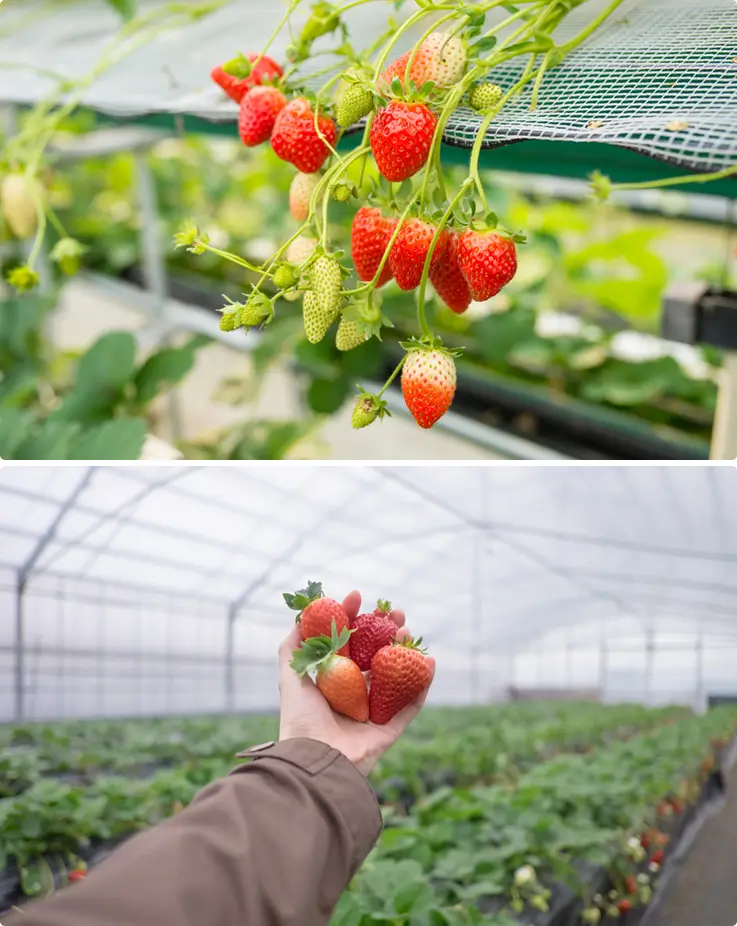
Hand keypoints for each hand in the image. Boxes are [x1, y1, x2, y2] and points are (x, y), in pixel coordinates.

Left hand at [278, 590, 434, 775]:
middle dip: (385, 630)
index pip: (347, 643)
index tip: (358, 596)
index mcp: (332, 682)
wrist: (316, 759)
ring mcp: (373, 711)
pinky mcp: (390, 730)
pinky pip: (411, 705)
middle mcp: (354, 695)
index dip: (353, 618)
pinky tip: (430, 661)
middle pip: (375, 655)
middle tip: (394, 611)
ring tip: (408, 630)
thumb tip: (298, 619)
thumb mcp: (290, 676)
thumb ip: (293, 648)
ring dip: (405, 650)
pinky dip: (423, 684)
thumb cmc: (300, 717)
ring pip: (395, 674)